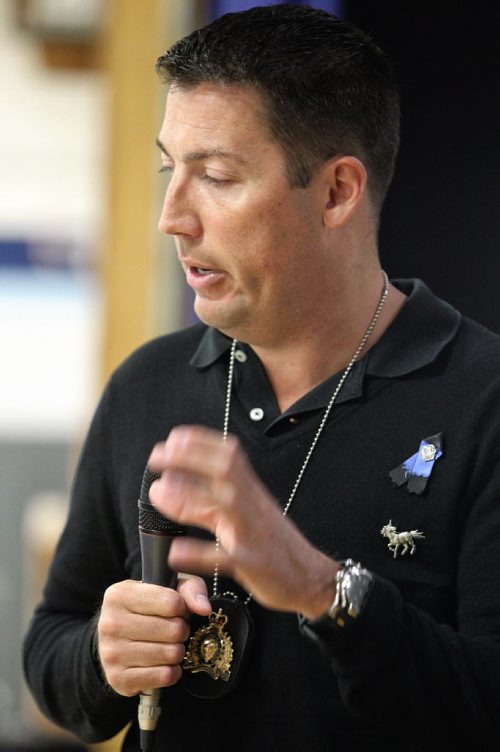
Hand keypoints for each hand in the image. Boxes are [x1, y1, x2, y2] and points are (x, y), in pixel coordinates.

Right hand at [97, 575, 210, 696]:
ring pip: (171, 654)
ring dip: (177, 651)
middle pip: (174, 630)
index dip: (182, 608)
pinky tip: (163, 663)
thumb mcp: (167, 587)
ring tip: (168, 645)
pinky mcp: (118, 679)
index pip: (172, 602)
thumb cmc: (148, 608)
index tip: (177, 610)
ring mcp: (111, 653)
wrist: (114, 639)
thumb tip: (204, 608)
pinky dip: (172, 671)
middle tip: (174, 630)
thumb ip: (190, 588)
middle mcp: (110, 623)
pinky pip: (164, 676)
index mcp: (119, 595)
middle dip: (182, 630)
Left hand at [148, 426, 338, 618]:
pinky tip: (175, 551)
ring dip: (191, 493)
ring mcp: (253, 532)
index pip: (229, 454)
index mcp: (250, 491)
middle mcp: (253, 504)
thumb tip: (164, 488)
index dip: (200, 442)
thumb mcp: (234, 519)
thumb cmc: (269, 544)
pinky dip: (198, 552)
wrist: (310, 578)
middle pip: (226, 469)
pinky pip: (225, 555)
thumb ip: (200, 505)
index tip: (172, 439)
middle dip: (191, 457)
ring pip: (227, 502)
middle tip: (157, 456)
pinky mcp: (251, 563)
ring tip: (159, 491)